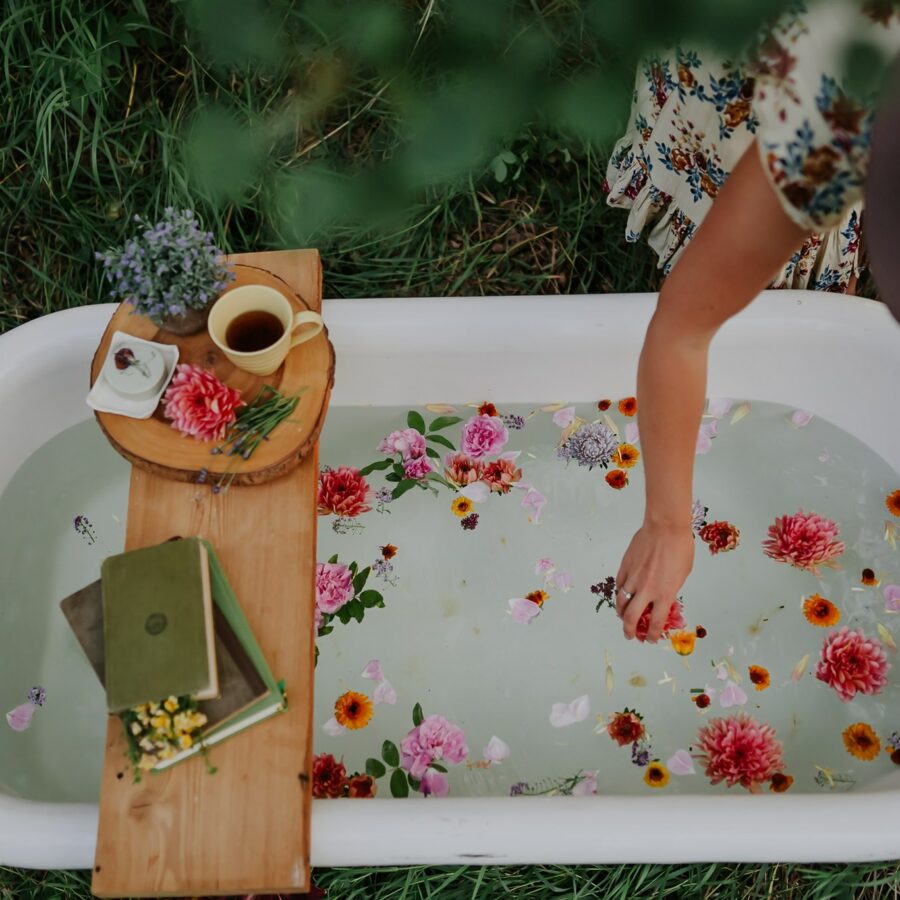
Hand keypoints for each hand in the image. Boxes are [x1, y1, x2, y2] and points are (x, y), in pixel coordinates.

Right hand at [615, 521, 694, 641]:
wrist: (665, 528)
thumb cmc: (680, 548)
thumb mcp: (682, 575)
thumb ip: (670, 589)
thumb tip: (663, 597)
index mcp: (664, 594)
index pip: (655, 622)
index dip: (652, 634)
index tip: (651, 638)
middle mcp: (646, 589)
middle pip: (631, 617)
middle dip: (629, 630)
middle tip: (630, 634)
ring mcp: (633, 578)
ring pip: (621, 602)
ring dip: (621, 613)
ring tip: (622, 617)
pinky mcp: (625, 567)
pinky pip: (619, 584)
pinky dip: (620, 593)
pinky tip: (622, 595)